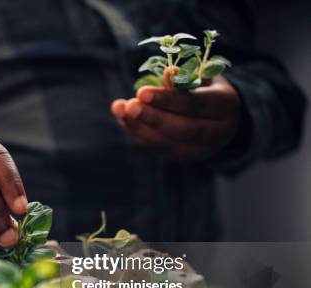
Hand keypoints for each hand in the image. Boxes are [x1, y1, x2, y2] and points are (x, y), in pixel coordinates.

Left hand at [111, 74, 240, 161]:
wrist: (221, 118)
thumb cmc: (207, 88)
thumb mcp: (202, 77)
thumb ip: (186, 78)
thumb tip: (168, 73)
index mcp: (226, 106)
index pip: (195, 105)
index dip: (168, 100)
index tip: (142, 92)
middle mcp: (217, 132)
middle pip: (183, 129)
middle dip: (152, 117)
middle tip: (129, 105)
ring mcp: (200, 149)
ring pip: (167, 142)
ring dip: (139, 126)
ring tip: (119, 108)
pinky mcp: (183, 157)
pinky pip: (158, 148)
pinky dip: (138, 133)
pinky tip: (123, 118)